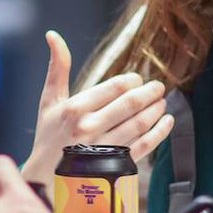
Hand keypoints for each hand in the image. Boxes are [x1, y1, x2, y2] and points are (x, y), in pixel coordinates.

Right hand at [20, 31, 172, 185]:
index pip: (113, 88)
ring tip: (161, 102)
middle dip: (149, 92)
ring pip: (139, 125)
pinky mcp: (114, 166)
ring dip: (155, 110)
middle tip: (158, 87)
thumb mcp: (49, 100)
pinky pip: (143, 147)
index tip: (136, 80)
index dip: (131, 81)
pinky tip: (166, 122)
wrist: (45, 177)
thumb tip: (53, 35)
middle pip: (130, 105)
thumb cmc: (48, 134)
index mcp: (74, 109)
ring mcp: (103, 149)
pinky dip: (159, 133)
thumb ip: (57, 67)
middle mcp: (89, 129)